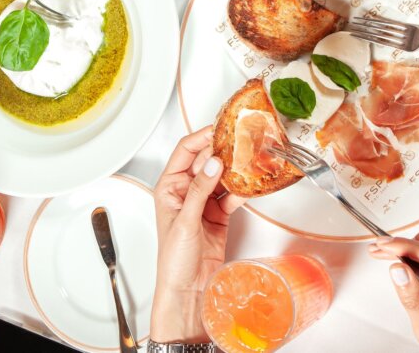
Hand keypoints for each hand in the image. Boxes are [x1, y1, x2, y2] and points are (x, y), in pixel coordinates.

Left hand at [151, 127, 245, 342]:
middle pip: (205, 161)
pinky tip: (250, 184)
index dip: (201, 138)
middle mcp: (185, 192)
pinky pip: (232, 196)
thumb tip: (212, 164)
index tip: (219, 128)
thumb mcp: (184, 221)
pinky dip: (242, 190)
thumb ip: (200, 191)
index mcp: (168, 188)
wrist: (188, 291)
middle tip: (241, 140)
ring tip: (249, 158)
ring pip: (221, 177)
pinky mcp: (219, 216)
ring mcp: (203, 204)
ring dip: (234, 169)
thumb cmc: (174, 261)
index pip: (185, 152)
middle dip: (222, 150)